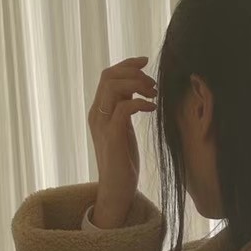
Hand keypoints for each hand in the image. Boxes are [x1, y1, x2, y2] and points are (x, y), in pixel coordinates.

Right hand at [88, 57, 156, 227]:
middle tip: (153, 84)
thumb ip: (126, 109)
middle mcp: (96, 114)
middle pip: (109, 76)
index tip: (146, 61)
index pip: (108, 75)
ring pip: (114, 87)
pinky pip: (124, 108)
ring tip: (154, 95)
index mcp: (98, 110)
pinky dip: (140, 103)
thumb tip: (139, 89)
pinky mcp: (112, 136)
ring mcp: (102, 124)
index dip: (127, 64)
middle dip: (134, 72)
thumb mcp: (124, 129)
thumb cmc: (124, 161)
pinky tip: (152, 108)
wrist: (117, 189)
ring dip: (137, 85)